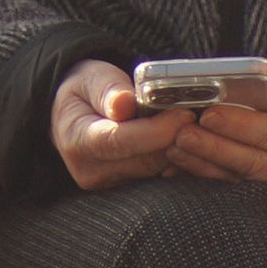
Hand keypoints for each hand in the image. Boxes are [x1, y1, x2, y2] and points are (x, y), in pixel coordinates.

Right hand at [52, 59, 191, 190]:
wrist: (73, 116)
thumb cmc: (83, 92)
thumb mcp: (90, 78)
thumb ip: (108, 89)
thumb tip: (124, 104)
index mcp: (77, 141)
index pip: (120, 141)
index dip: (157, 130)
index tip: (184, 113)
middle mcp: (91, 171)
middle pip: (146, 159)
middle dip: (174, 136)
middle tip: (193, 112)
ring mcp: (110, 184)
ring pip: (158, 169)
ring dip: (178, 146)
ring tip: (185, 122)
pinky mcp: (127, 189)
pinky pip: (161, 175)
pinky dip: (174, 156)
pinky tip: (176, 137)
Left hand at [166, 76, 266, 202]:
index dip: (240, 125)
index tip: (210, 115)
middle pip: (251, 160)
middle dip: (214, 147)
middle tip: (182, 134)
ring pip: (238, 177)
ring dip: (203, 163)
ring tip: (175, 147)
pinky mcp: (265, 200)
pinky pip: (230, 187)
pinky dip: (203, 175)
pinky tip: (178, 166)